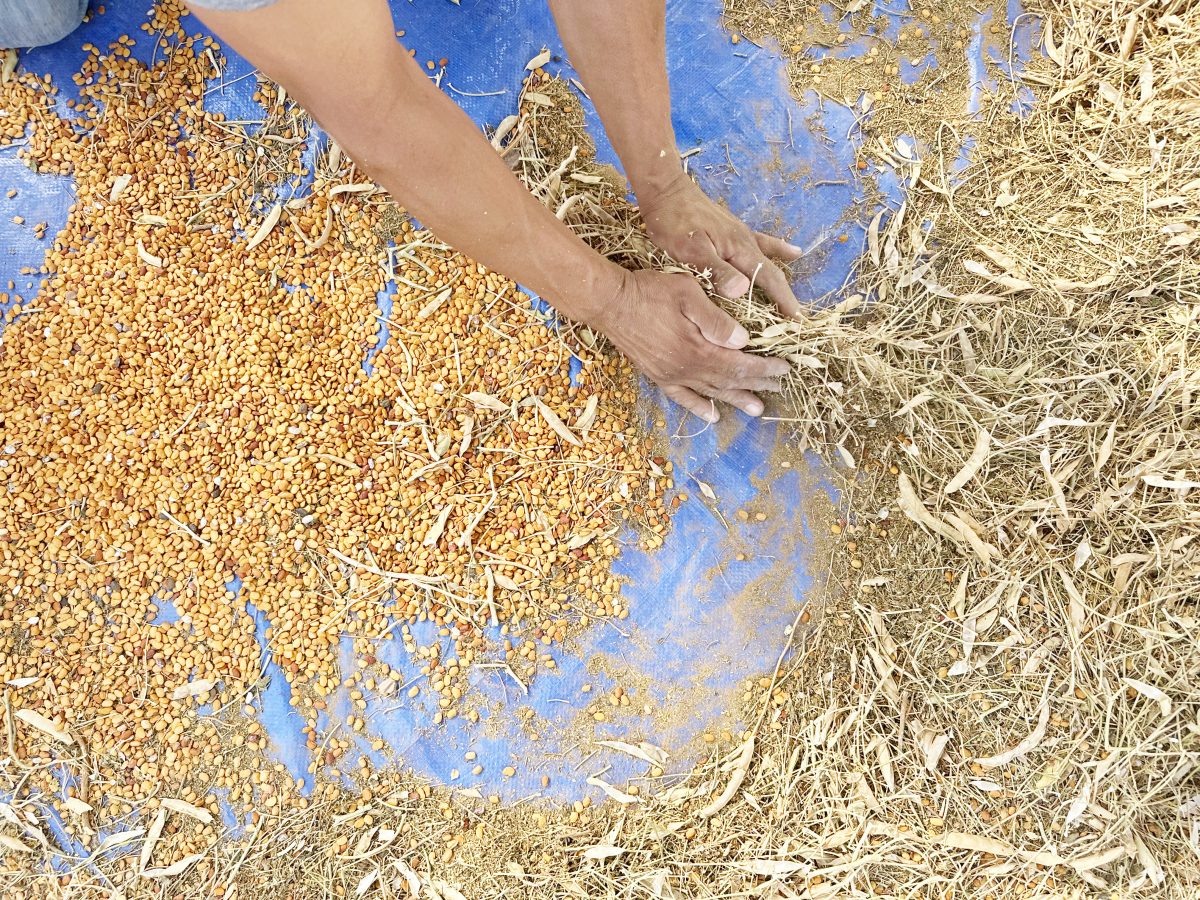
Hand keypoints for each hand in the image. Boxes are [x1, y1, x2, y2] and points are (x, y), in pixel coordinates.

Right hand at [591, 268, 790, 422]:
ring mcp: (671, 375)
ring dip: (735, 400)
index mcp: (698, 349)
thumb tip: (744, 341)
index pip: (741, 364)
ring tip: (756, 409)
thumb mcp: (688, 294)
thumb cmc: (650, 291)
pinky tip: (711, 414)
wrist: (609, 303)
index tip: (785, 367)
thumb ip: (716, 320)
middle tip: (779, 388)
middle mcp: (686, 369)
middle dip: (757, 384)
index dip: (765, 368)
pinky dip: (699, 407)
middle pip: (729, 381)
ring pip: (711, 393)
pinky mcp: (657, 375)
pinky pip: (682, 397)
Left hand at [638, 173, 803, 316]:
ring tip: (793, 297)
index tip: (797, 320)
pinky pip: (762, 243)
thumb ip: (717, 271)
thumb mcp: (691, 251)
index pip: (769, 279)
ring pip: (768, 261)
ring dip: (781, 280)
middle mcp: (746, 242)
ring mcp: (741, 235)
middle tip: (797, 320)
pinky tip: (793, 253)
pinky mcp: (733, 230)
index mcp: (739, 249)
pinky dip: (778, 250)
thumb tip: (742, 291)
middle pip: (772, 273)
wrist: (667, 192)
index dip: (783, 300)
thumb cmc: (674, 223)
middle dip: (785, 297)